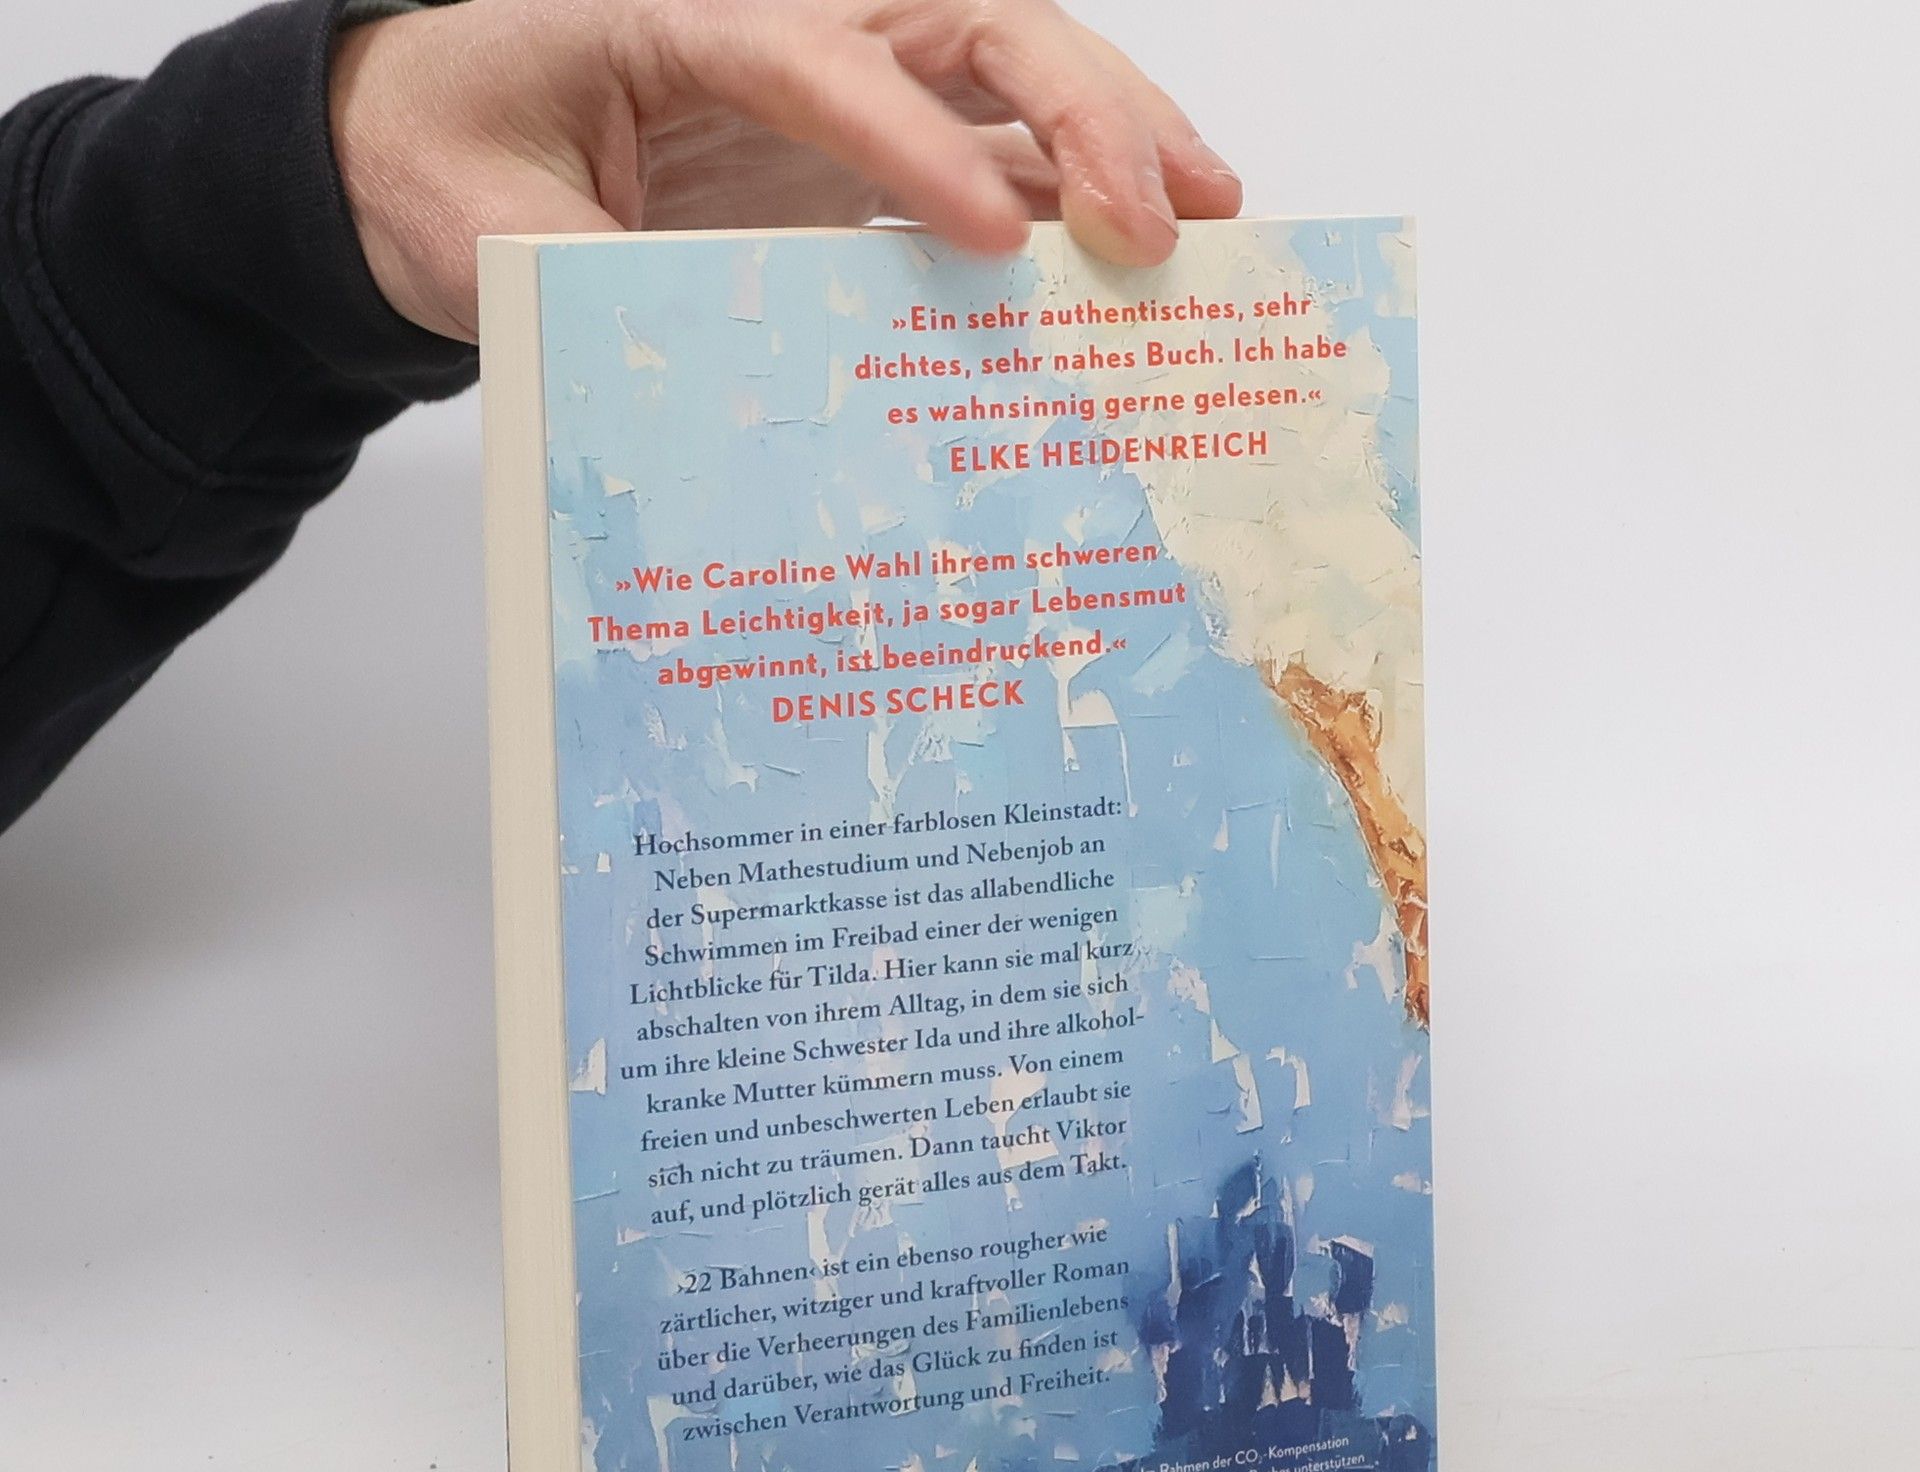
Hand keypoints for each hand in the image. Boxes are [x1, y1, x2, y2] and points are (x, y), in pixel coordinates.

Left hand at [328, 0, 1242, 341]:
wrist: (424, 144)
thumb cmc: (446, 155)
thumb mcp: (485, 224)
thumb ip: (583, 274)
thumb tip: (704, 366)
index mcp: (685, 16)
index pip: (826, 61)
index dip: (918, 146)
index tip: (995, 238)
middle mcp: (791, 28)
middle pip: (971, 29)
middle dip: (1081, 116)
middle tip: (1161, 220)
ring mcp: (838, 89)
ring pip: (1010, 78)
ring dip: (1117, 140)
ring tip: (1209, 212)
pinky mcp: (858, 154)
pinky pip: (988, 154)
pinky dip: (1070, 195)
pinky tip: (1137, 246)